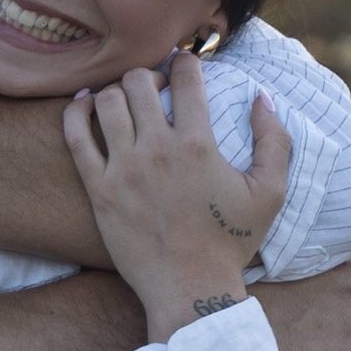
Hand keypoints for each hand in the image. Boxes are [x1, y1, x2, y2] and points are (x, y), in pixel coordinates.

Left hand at [62, 58, 290, 339]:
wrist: (190, 289)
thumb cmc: (231, 242)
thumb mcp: (270, 193)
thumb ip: (274, 141)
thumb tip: (262, 97)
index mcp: (198, 145)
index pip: (185, 78)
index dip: (186, 61)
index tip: (185, 65)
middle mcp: (157, 151)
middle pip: (139, 82)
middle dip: (148, 74)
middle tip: (154, 86)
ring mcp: (124, 170)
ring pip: (107, 102)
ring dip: (117, 91)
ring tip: (126, 99)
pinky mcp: (99, 190)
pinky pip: (76, 137)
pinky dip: (76, 112)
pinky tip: (85, 105)